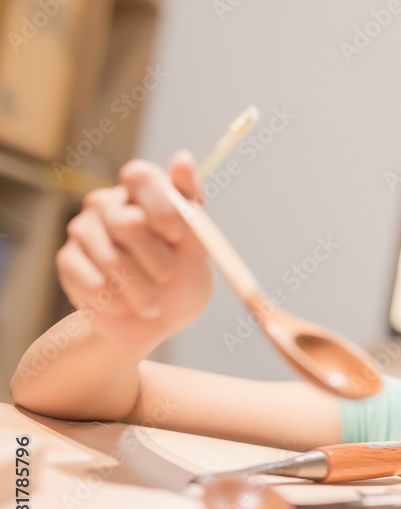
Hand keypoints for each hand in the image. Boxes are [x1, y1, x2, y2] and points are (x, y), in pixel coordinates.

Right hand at [56, 150, 213, 352]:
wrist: (156, 324)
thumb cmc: (182, 279)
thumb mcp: (198, 249)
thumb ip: (190, 208)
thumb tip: (183, 157)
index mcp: (142, 193)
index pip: (140, 176)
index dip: (160, 208)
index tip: (176, 236)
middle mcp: (109, 204)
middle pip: (126, 221)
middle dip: (156, 259)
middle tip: (166, 276)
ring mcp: (84, 230)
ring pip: (111, 258)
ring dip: (141, 290)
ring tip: (152, 302)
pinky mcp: (68, 261)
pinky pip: (92, 281)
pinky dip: (118, 302)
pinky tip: (125, 305)